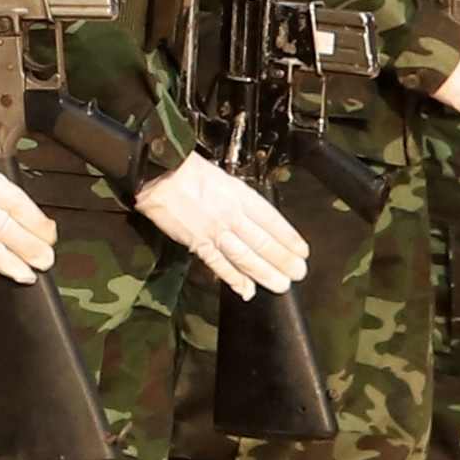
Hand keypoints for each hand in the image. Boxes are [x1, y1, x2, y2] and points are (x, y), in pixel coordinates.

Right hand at [130, 154, 311, 296]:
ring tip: (280, 285)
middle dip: (283, 260)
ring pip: (246, 257)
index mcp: (240, 195)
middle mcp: (232, 214)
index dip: (289, 238)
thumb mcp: (223, 177)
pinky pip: (219, 264)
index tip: (302, 251)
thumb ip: (239, 198)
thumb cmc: (187, 170)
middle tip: (298, 273)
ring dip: (265, 273)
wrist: (158, 174)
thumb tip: (255, 217)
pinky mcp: (198, 243)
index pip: (272, 220)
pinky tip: (246, 289)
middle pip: (263, 242)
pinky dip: (234, 279)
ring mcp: (215, 231)